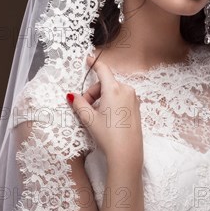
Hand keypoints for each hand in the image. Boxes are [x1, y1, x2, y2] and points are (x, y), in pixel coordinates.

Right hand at [68, 54, 143, 169]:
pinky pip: (121, 98)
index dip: (94, 63)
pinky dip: (111, 103)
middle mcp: (127, 90)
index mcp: (115, 89)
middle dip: (93, 93)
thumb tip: (72, 96)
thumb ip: (79, 104)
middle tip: (85, 108)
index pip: (103, 70)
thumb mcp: (89, 119)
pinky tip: (107, 118)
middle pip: (106, 84)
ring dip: (102, 99)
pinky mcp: (137, 107)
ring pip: (113, 91)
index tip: (88, 58)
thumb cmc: (108, 135)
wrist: (126, 152)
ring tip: (96, 116)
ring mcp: (134, 98)